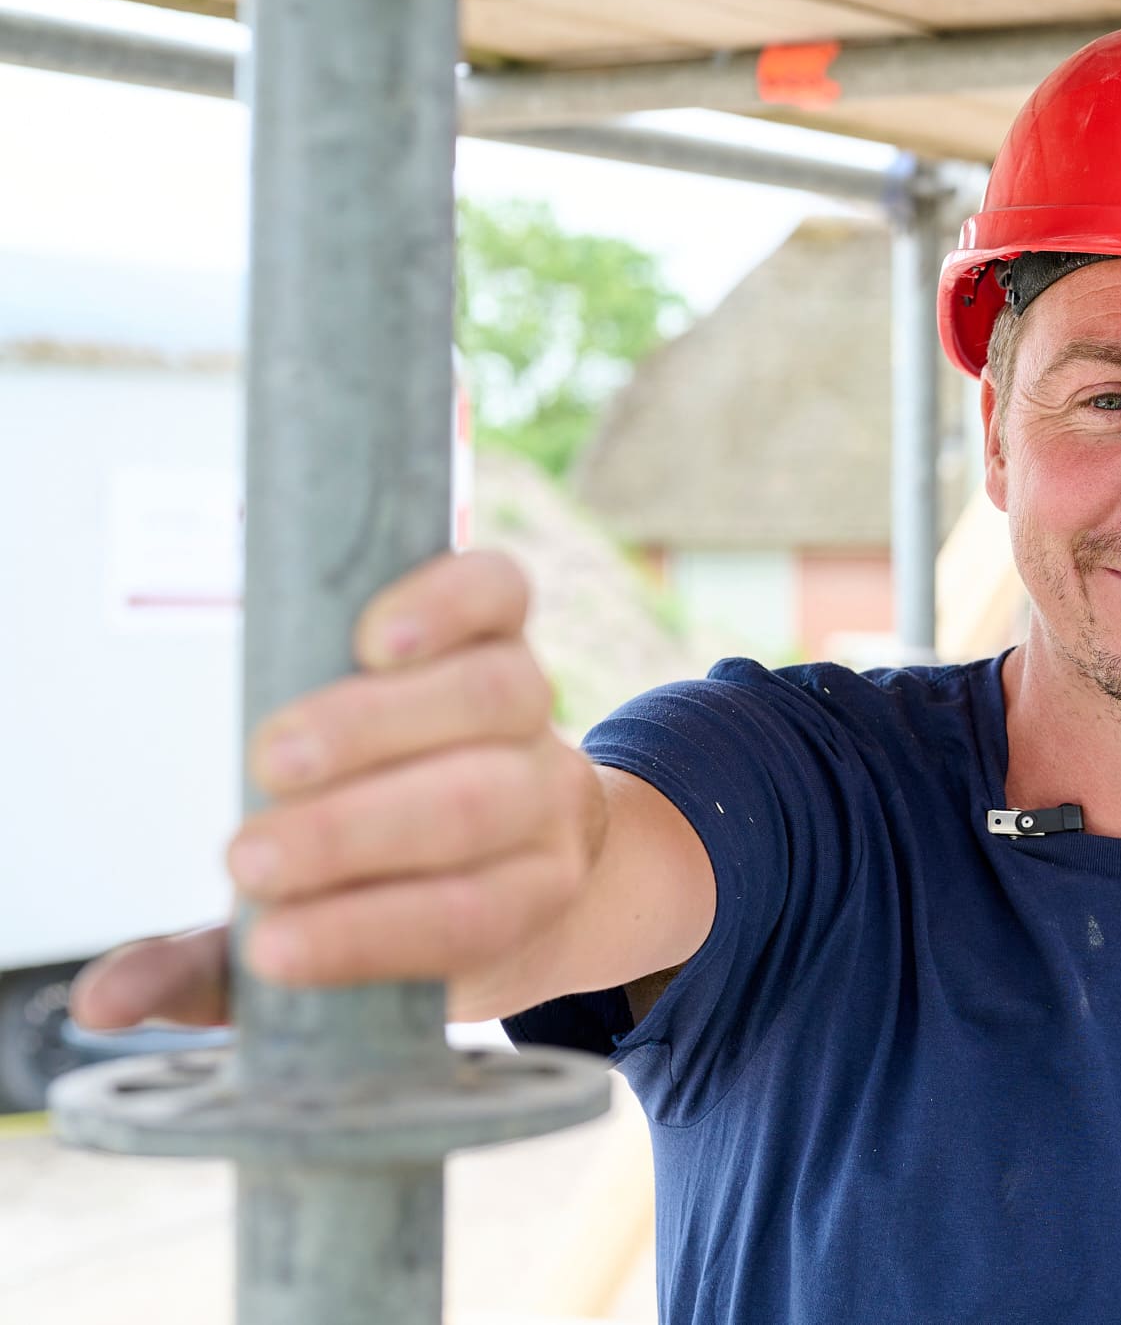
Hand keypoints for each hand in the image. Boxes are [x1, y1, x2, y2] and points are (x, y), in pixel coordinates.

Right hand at [71, 551, 601, 1029]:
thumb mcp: (310, 941)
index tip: (270, 949)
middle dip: (355, 834)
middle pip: (480, 806)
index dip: (374, 934)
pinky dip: (445, 604)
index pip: (471, 918)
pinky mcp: (507, 627)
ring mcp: (534, 711)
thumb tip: (102, 1000)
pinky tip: (375, 637)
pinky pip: (500, 593)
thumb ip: (214, 973)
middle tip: (247, 859)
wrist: (496, 809)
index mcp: (524, 897)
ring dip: (373, 726)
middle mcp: (546, 804)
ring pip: (492, 700)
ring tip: (275, 759)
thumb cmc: (380, 884)